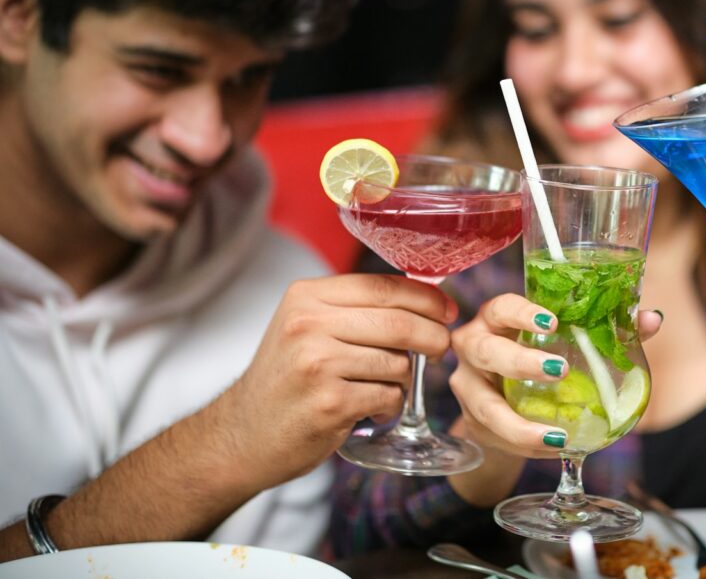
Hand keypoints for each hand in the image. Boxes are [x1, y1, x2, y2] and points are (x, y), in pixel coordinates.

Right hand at [215, 274, 455, 488]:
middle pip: (399, 322)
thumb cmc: (286, 380)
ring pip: (398, 363)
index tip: (446, 311)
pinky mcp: (329, 403)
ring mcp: (318, 364)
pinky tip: (370, 408)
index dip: (425, 298)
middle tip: (440, 349)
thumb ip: (355, 310)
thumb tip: (427, 300)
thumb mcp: (307, 327)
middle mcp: (308, 324)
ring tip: (382, 387)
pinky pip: (389, 396)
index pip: (383, 286)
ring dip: (404, 379)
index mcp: (306, 296)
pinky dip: (390, 404)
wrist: (243, 434)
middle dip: (433, 336)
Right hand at [449, 294, 663, 457]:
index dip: (522, 312)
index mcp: (496, 319)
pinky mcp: (473, 421)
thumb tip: (653, 319)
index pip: (501, 306)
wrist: (508, 402)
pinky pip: (497, 435)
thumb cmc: (541, 356)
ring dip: (519, 422)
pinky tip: (555, 446)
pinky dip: (526, 443)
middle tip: (559, 370)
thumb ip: (609, 328)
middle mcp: (474, 347)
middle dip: (520, 361)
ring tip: (557, 434)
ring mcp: (469, 386)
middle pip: (487, 351)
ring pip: (484, 404)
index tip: (551, 321)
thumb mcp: (567, 340)